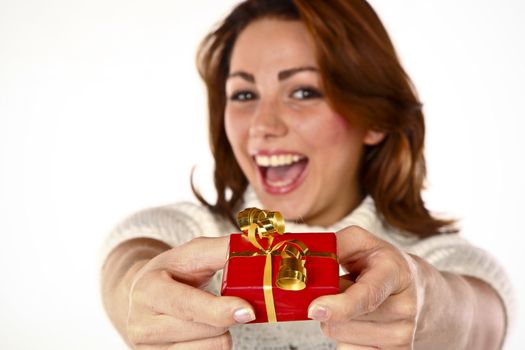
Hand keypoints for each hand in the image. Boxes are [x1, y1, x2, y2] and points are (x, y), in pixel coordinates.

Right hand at [125, 236, 254, 348]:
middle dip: (226, 314)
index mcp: (148, 290)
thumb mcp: (192, 253)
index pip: (188, 306)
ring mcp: (149, 349)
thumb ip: (223, 250)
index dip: (220, 310)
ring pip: (212, 347)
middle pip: (207, 330)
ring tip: (209, 315)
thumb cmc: (173, 271)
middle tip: (225, 300)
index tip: (248, 310)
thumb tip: (258, 249)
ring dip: (222, 330)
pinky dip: (214, 343)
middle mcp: (142, 324)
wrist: (143, 294)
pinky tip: (203, 330)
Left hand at [308, 226, 424, 348]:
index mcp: (395, 273)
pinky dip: (347, 338)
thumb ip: (334, 246)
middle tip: (344, 289)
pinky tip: (361, 323)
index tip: (314, 309)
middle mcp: (404, 308)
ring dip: (337, 321)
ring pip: (341, 337)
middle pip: (342, 321)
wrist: (425, 294)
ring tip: (355, 305)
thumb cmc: (385, 265)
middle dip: (330, 304)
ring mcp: (402, 337)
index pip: (367, 295)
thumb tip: (306, 261)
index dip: (339, 305)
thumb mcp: (364, 243)